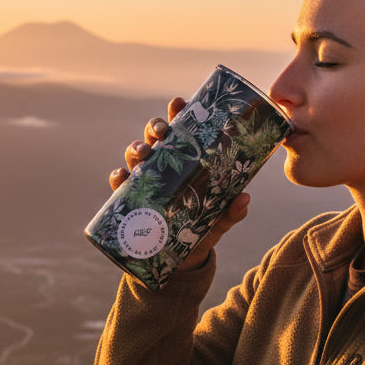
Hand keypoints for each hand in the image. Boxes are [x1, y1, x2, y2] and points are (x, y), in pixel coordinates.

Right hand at [107, 96, 249, 270]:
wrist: (180, 262)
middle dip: (155, 128)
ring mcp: (144, 181)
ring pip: (134, 155)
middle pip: (154, 137)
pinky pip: (119, 185)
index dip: (177, 113)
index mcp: (184, 161)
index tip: (179, 102)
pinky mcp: (131, 201)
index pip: (180, 131)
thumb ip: (231, 212)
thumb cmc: (201, 229)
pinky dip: (118, 178)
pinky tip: (121, 177)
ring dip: (136, 149)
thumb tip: (245, 198)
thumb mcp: (218, 220)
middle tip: (163, 132)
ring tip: (143, 153)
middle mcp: (162, 166)